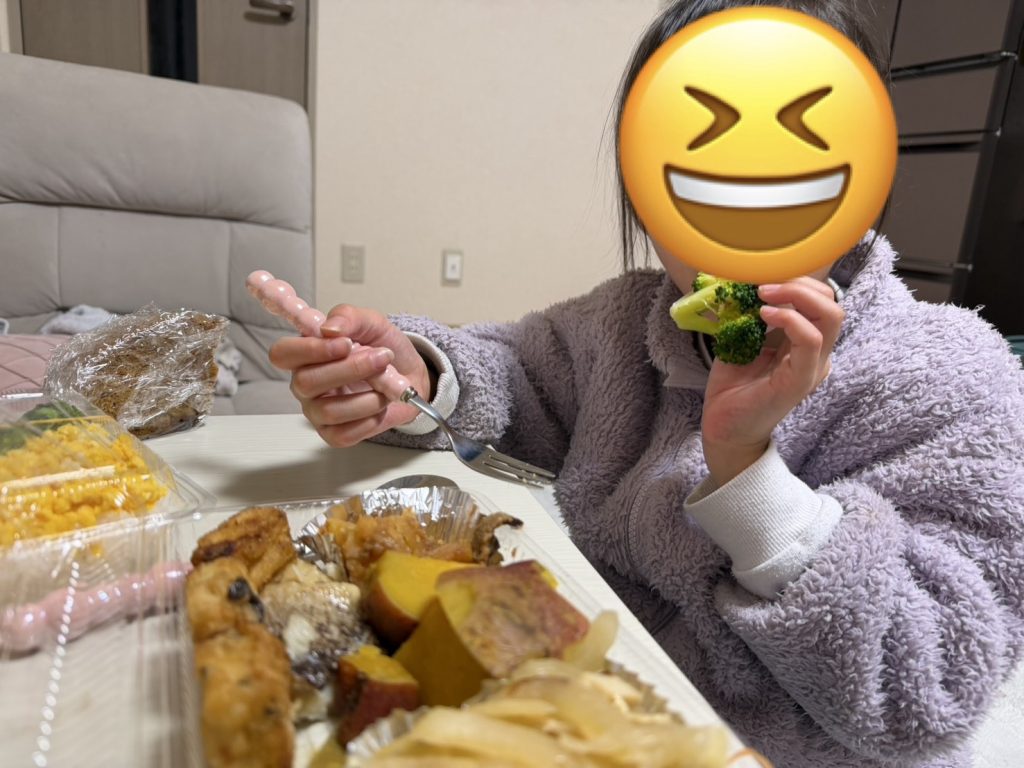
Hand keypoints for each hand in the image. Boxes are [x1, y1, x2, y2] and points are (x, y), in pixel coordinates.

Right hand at [268, 305, 431, 446]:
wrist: (410, 376)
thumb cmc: (383, 349)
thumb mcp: (371, 323)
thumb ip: (349, 317)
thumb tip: (329, 329)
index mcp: (305, 353)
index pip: (283, 353)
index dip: (311, 350)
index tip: (346, 344)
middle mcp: (304, 383)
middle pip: (306, 382)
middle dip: (351, 370)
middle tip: (381, 359)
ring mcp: (316, 411)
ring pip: (329, 410)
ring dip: (367, 398)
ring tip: (387, 387)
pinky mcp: (332, 433)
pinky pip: (344, 434)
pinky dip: (370, 420)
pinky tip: (380, 407)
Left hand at [700, 277, 842, 485]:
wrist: (723, 427)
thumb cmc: (733, 386)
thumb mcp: (740, 339)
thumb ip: (747, 314)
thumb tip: (741, 280)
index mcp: (805, 342)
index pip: (820, 300)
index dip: (797, 281)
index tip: (764, 277)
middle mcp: (816, 353)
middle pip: (832, 302)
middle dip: (801, 283)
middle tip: (764, 284)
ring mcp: (812, 366)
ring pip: (830, 316)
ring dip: (796, 295)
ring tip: (762, 295)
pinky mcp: (801, 379)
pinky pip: (811, 340)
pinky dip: (790, 318)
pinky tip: (763, 314)